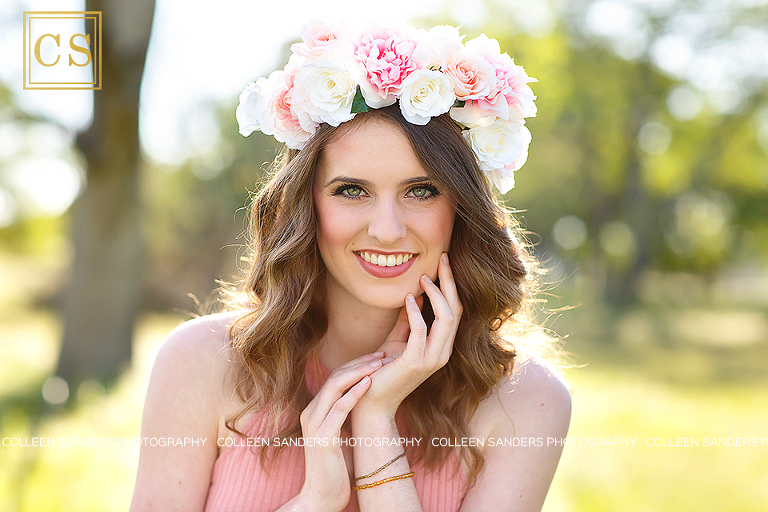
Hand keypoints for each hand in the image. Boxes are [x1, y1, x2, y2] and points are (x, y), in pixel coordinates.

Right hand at [297, 351, 390, 510]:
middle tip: (382, 355)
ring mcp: (315, 425)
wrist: (322, 496)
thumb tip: (366, 398)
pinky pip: (339, 408)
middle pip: (334, 377)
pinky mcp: (323, 438)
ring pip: (335, 387)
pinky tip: (369, 383)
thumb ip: (346, 416)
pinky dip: (355, 393)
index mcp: (314, 411)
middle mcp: (310, 413)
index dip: (356, 365)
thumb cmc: (336, 468)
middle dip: (359, 363)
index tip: (377, 358)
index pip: (334, 378)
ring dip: (359, 372)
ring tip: (379, 364)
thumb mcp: (341, 434)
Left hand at [352, 252, 462, 419]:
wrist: (370, 400)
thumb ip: (408, 320)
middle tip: (443, 259)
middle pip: (456, 311)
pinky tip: (408, 298)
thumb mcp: (398, 339)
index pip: (455, 311)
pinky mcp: (416, 362)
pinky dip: (416, 311)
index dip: (451, 286)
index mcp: (441, 347)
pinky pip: (422, 330)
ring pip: (446, 318)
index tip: (444, 263)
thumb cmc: (382, 369)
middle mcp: (442, 353)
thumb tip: (415, 295)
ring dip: (436, 294)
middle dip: (450, 283)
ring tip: (423, 278)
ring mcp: (432, 359)